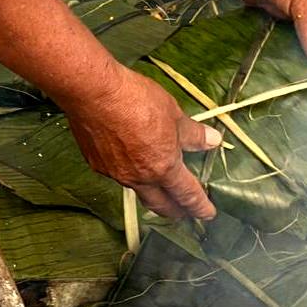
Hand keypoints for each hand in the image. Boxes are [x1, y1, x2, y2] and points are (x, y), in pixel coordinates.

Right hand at [63, 65, 219, 218]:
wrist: (94, 92)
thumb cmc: (136, 100)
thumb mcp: (174, 115)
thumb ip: (194, 134)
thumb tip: (213, 141)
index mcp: (163, 167)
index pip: (187, 195)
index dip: (200, 207)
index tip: (207, 214)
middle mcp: (139, 177)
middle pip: (160, 205)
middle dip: (176, 212)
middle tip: (186, 213)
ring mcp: (116, 173)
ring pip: (139, 191)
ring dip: (153, 194)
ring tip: (161, 190)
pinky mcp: (97, 164)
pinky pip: (119, 176)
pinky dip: (131, 175)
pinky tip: (133, 164)